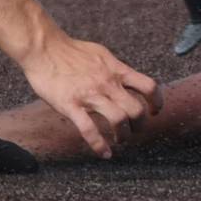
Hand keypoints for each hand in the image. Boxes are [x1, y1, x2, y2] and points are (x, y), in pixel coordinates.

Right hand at [16, 34, 162, 158]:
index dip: (156, 103)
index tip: (154, 112)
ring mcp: (89, 95)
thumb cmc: (70, 50)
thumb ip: (114, 69)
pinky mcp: (71, 105)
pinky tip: (104, 153)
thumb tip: (125, 78)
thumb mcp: (101, 55)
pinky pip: (89, 129)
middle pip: (137, 110)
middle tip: (134, 131)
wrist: (43, 47)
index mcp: (115, 70)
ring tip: (120, 140)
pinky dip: (99, 145)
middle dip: (140, 126)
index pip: (148, 87)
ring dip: (123, 136)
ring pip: (119, 120)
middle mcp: (107, 83)